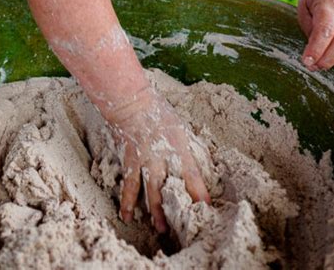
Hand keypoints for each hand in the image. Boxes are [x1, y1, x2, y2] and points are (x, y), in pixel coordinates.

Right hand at [107, 85, 210, 232]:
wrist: (132, 103)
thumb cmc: (158, 112)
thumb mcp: (179, 127)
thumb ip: (186, 147)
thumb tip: (197, 164)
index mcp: (179, 145)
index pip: (192, 173)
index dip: (199, 191)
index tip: (206, 207)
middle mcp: (164, 155)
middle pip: (172, 186)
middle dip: (178, 207)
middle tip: (184, 226)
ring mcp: (146, 160)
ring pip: (152, 191)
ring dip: (156, 211)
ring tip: (160, 228)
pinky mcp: (130, 161)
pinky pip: (129, 185)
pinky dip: (127, 201)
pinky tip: (127, 215)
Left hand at [297, 0, 333, 69]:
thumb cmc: (314, 2)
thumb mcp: (303, 11)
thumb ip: (309, 31)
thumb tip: (316, 55)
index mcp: (330, 0)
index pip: (326, 29)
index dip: (316, 49)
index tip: (307, 62)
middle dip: (326, 59)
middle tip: (314, 67)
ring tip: (323, 58)